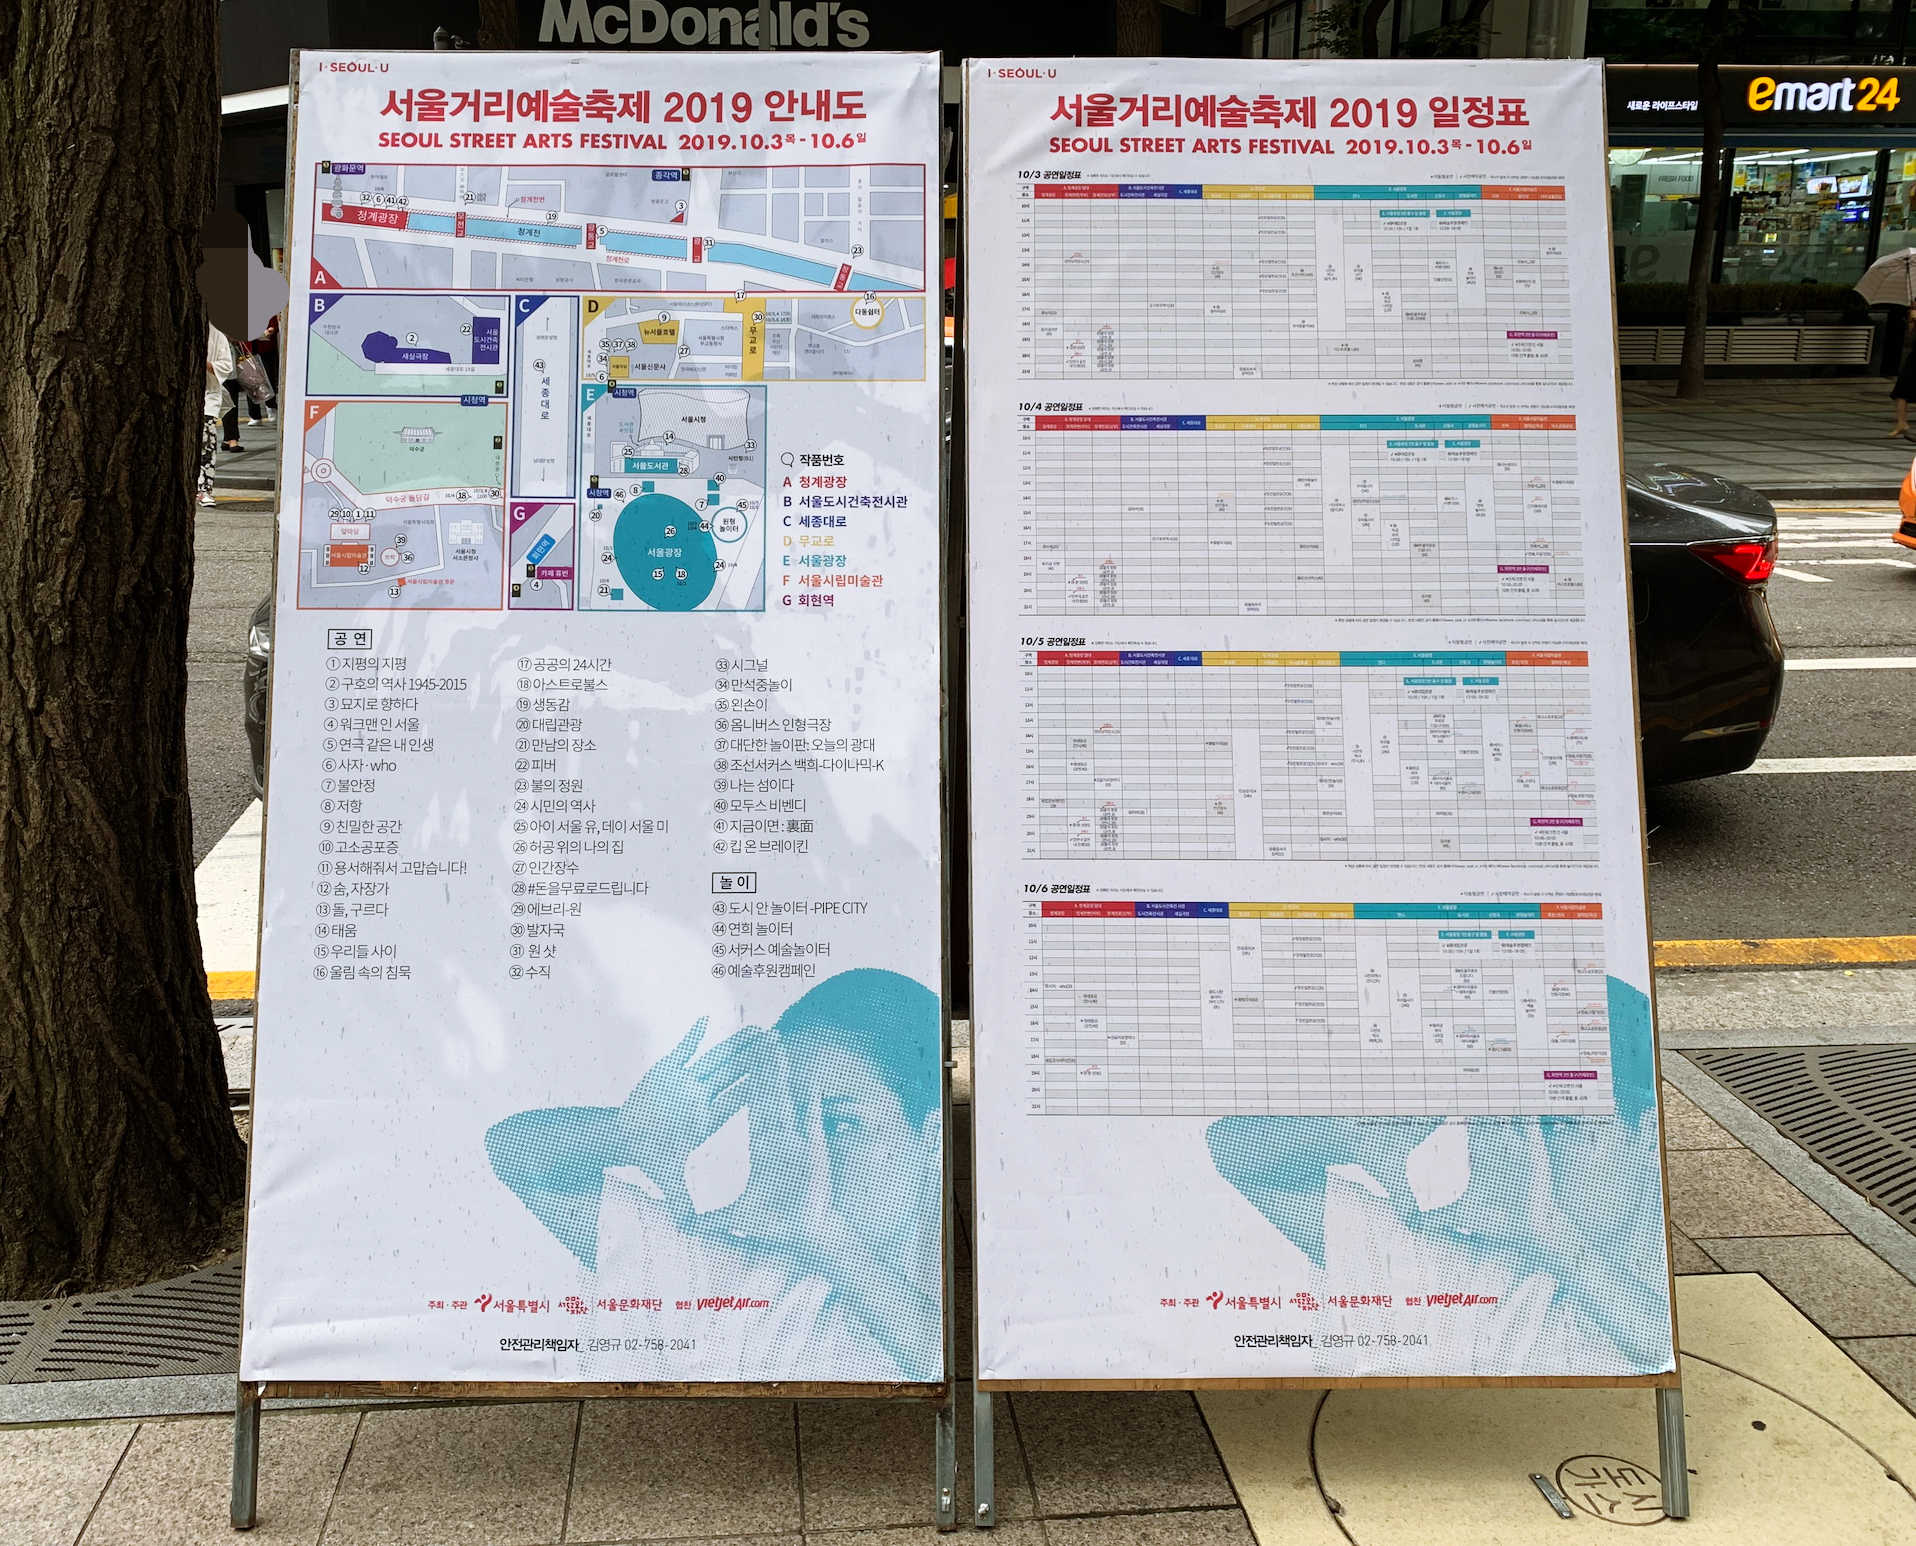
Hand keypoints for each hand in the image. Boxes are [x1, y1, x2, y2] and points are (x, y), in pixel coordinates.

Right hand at [613, 1019, 775, 1214]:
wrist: (628, 1139)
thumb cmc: (656, 1159)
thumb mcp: (673, 1181)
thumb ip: (683, 1201)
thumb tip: (692, 1229)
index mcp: (709, 1121)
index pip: (738, 1102)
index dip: (757, 1088)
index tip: (777, 1077)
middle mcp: (704, 1099)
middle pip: (734, 1074)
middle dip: (755, 1058)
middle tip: (777, 1040)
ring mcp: (688, 1083)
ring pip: (715, 1058)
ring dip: (733, 1043)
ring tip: (755, 1027)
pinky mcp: (669, 1070)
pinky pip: (682, 1050)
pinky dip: (691, 1038)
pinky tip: (705, 1023)